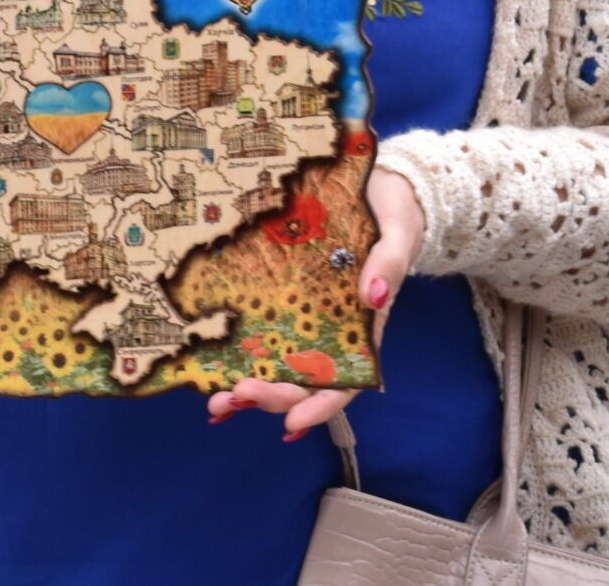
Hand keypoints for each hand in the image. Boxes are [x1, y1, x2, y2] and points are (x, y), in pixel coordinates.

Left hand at [208, 166, 423, 439]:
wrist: (377, 187)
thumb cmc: (393, 213)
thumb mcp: (398, 231)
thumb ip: (389, 262)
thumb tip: (374, 295)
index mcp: (364, 326)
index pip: (347, 380)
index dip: (320, 405)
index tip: (292, 422)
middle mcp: (333, 331)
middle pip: (304, 379)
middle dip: (272, 396)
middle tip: (236, 397)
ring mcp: (307, 317)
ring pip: (279, 364)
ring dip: (249, 387)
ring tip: (216, 402)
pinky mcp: (285, 297)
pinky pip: (262, 331)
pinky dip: (238, 358)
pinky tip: (210, 376)